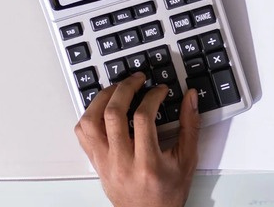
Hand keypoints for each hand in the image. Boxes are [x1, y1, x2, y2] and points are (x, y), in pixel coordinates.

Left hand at [75, 73, 201, 206]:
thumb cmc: (167, 194)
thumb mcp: (187, 161)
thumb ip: (190, 126)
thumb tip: (190, 98)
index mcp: (147, 163)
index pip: (143, 118)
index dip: (152, 96)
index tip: (160, 90)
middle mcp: (122, 162)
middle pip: (113, 114)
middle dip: (125, 88)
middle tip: (137, 79)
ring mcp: (105, 162)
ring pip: (90, 121)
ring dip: (102, 99)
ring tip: (117, 89)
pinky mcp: (96, 163)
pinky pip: (82, 134)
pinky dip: (89, 115)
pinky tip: (103, 108)